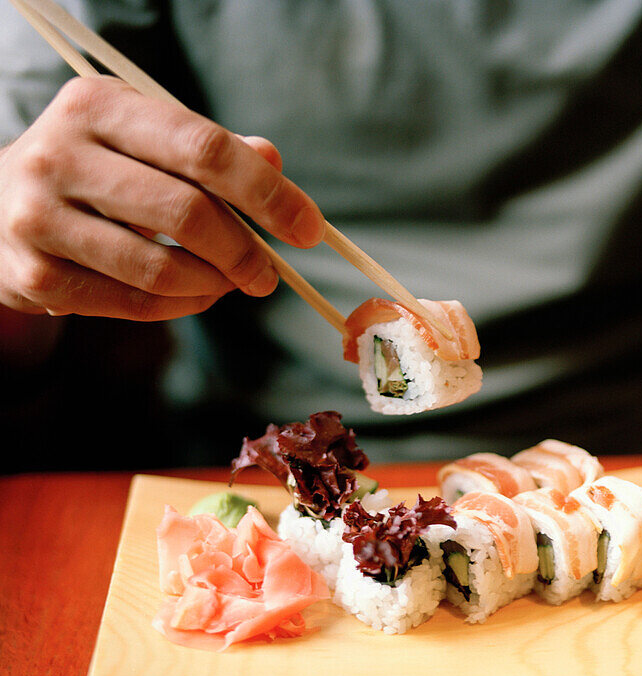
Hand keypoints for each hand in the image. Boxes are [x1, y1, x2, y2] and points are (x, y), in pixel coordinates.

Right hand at [0, 76, 324, 320]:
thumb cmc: (92, 172)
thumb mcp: (142, 141)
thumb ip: (208, 151)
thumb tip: (273, 162)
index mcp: (97, 106)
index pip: (203, 149)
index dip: (268, 193)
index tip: (308, 228)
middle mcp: (60, 154)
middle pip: (188, 213)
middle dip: (246, 252)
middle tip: (269, 274)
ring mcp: (41, 218)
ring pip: (162, 269)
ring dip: (214, 285)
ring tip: (230, 282)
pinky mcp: (37, 276)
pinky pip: (135, 305)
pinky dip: (181, 307)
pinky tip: (194, 295)